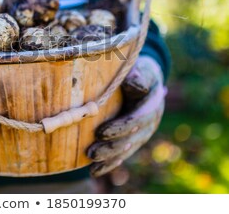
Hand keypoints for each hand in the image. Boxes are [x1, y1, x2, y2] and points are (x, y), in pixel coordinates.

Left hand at [87, 56, 166, 176]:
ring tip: (91, 163)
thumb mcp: (142, 71)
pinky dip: (109, 164)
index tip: (101, 132)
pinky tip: (94, 171)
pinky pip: (123, 155)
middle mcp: (149, 123)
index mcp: (150, 105)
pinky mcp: (133, 141)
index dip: (120, 128)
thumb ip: (138, 77)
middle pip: (130, 139)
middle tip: (91, 152)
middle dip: (110, 147)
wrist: (147, 81)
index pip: (136, 120)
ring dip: (108, 159)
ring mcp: (142, 134)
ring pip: (126, 150)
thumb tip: (134, 82)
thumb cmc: (139, 73)